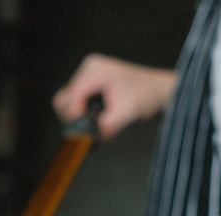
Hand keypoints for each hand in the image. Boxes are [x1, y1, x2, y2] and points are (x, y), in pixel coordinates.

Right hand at [52, 54, 175, 140]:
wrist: (156, 91)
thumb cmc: (146, 96)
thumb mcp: (127, 114)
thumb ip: (106, 127)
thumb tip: (89, 142)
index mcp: (98, 70)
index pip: (73, 96)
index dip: (75, 117)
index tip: (84, 133)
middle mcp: (89, 69)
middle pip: (64, 99)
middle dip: (75, 118)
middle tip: (93, 128)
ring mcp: (87, 75)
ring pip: (66, 102)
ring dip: (78, 116)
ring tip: (98, 121)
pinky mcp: (88, 84)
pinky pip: (73, 102)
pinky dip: (81, 114)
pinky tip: (97, 116)